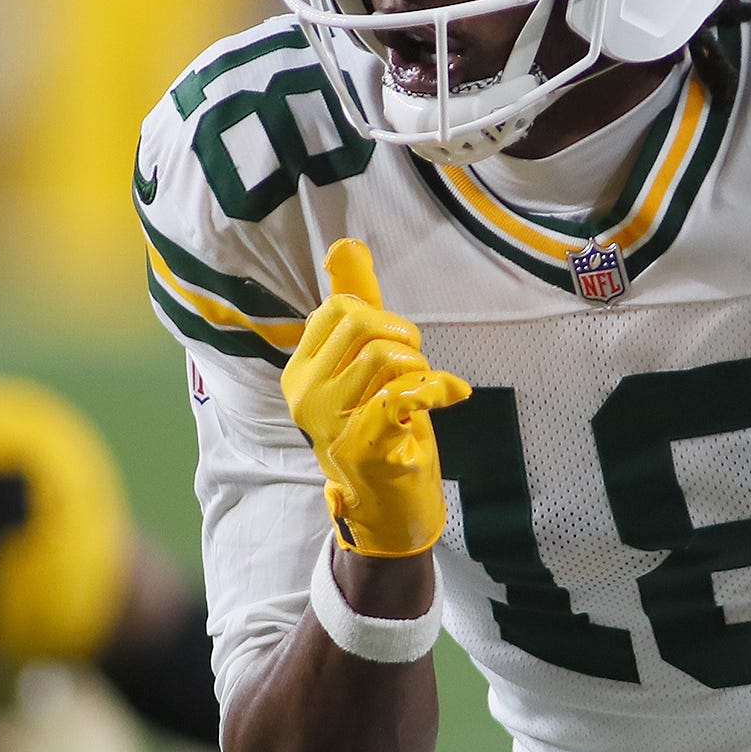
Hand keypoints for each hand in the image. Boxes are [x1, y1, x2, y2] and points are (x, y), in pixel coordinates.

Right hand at [281, 239, 469, 557]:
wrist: (385, 507)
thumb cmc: (378, 430)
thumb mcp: (363, 365)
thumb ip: (357, 306)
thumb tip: (346, 244)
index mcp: (300, 370)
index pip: (338, 307)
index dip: (380, 315)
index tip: (398, 343)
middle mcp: (305, 395)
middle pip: (363, 325)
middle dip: (405, 337)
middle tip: (416, 367)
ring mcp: (329, 423)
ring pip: (384, 356)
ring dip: (420, 367)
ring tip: (424, 388)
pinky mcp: (363, 448)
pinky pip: (399, 397)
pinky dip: (436, 389)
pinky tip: (451, 395)